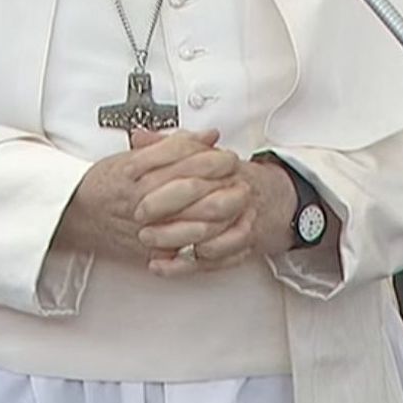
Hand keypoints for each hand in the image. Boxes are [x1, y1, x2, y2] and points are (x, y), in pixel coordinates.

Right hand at [53, 129, 237, 263]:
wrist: (76, 214)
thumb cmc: (104, 184)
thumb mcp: (134, 154)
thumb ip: (174, 144)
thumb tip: (208, 136)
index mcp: (139, 172)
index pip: (184, 157)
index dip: (211, 154)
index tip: (225, 153)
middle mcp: (144, 199)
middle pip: (195, 186)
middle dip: (222, 179)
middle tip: (236, 173)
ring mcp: (148, 227)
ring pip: (196, 218)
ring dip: (223, 208)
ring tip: (237, 198)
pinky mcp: (152, 249)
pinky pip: (188, 245)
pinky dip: (210, 236)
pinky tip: (223, 226)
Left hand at [137, 150, 298, 277]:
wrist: (271, 198)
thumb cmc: (228, 178)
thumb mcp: (200, 154)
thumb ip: (169, 145)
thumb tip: (139, 137)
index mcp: (225, 164)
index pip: (192, 160)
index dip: (158, 167)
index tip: (131, 175)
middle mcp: (236, 190)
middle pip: (203, 198)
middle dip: (167, 206)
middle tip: (139, 213)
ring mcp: (242, 219)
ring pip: (210, 233)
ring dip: (175, 238)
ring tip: (148, 240)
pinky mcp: (242, 246)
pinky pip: (215, 261)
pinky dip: (186, 264)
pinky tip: (164, 263)